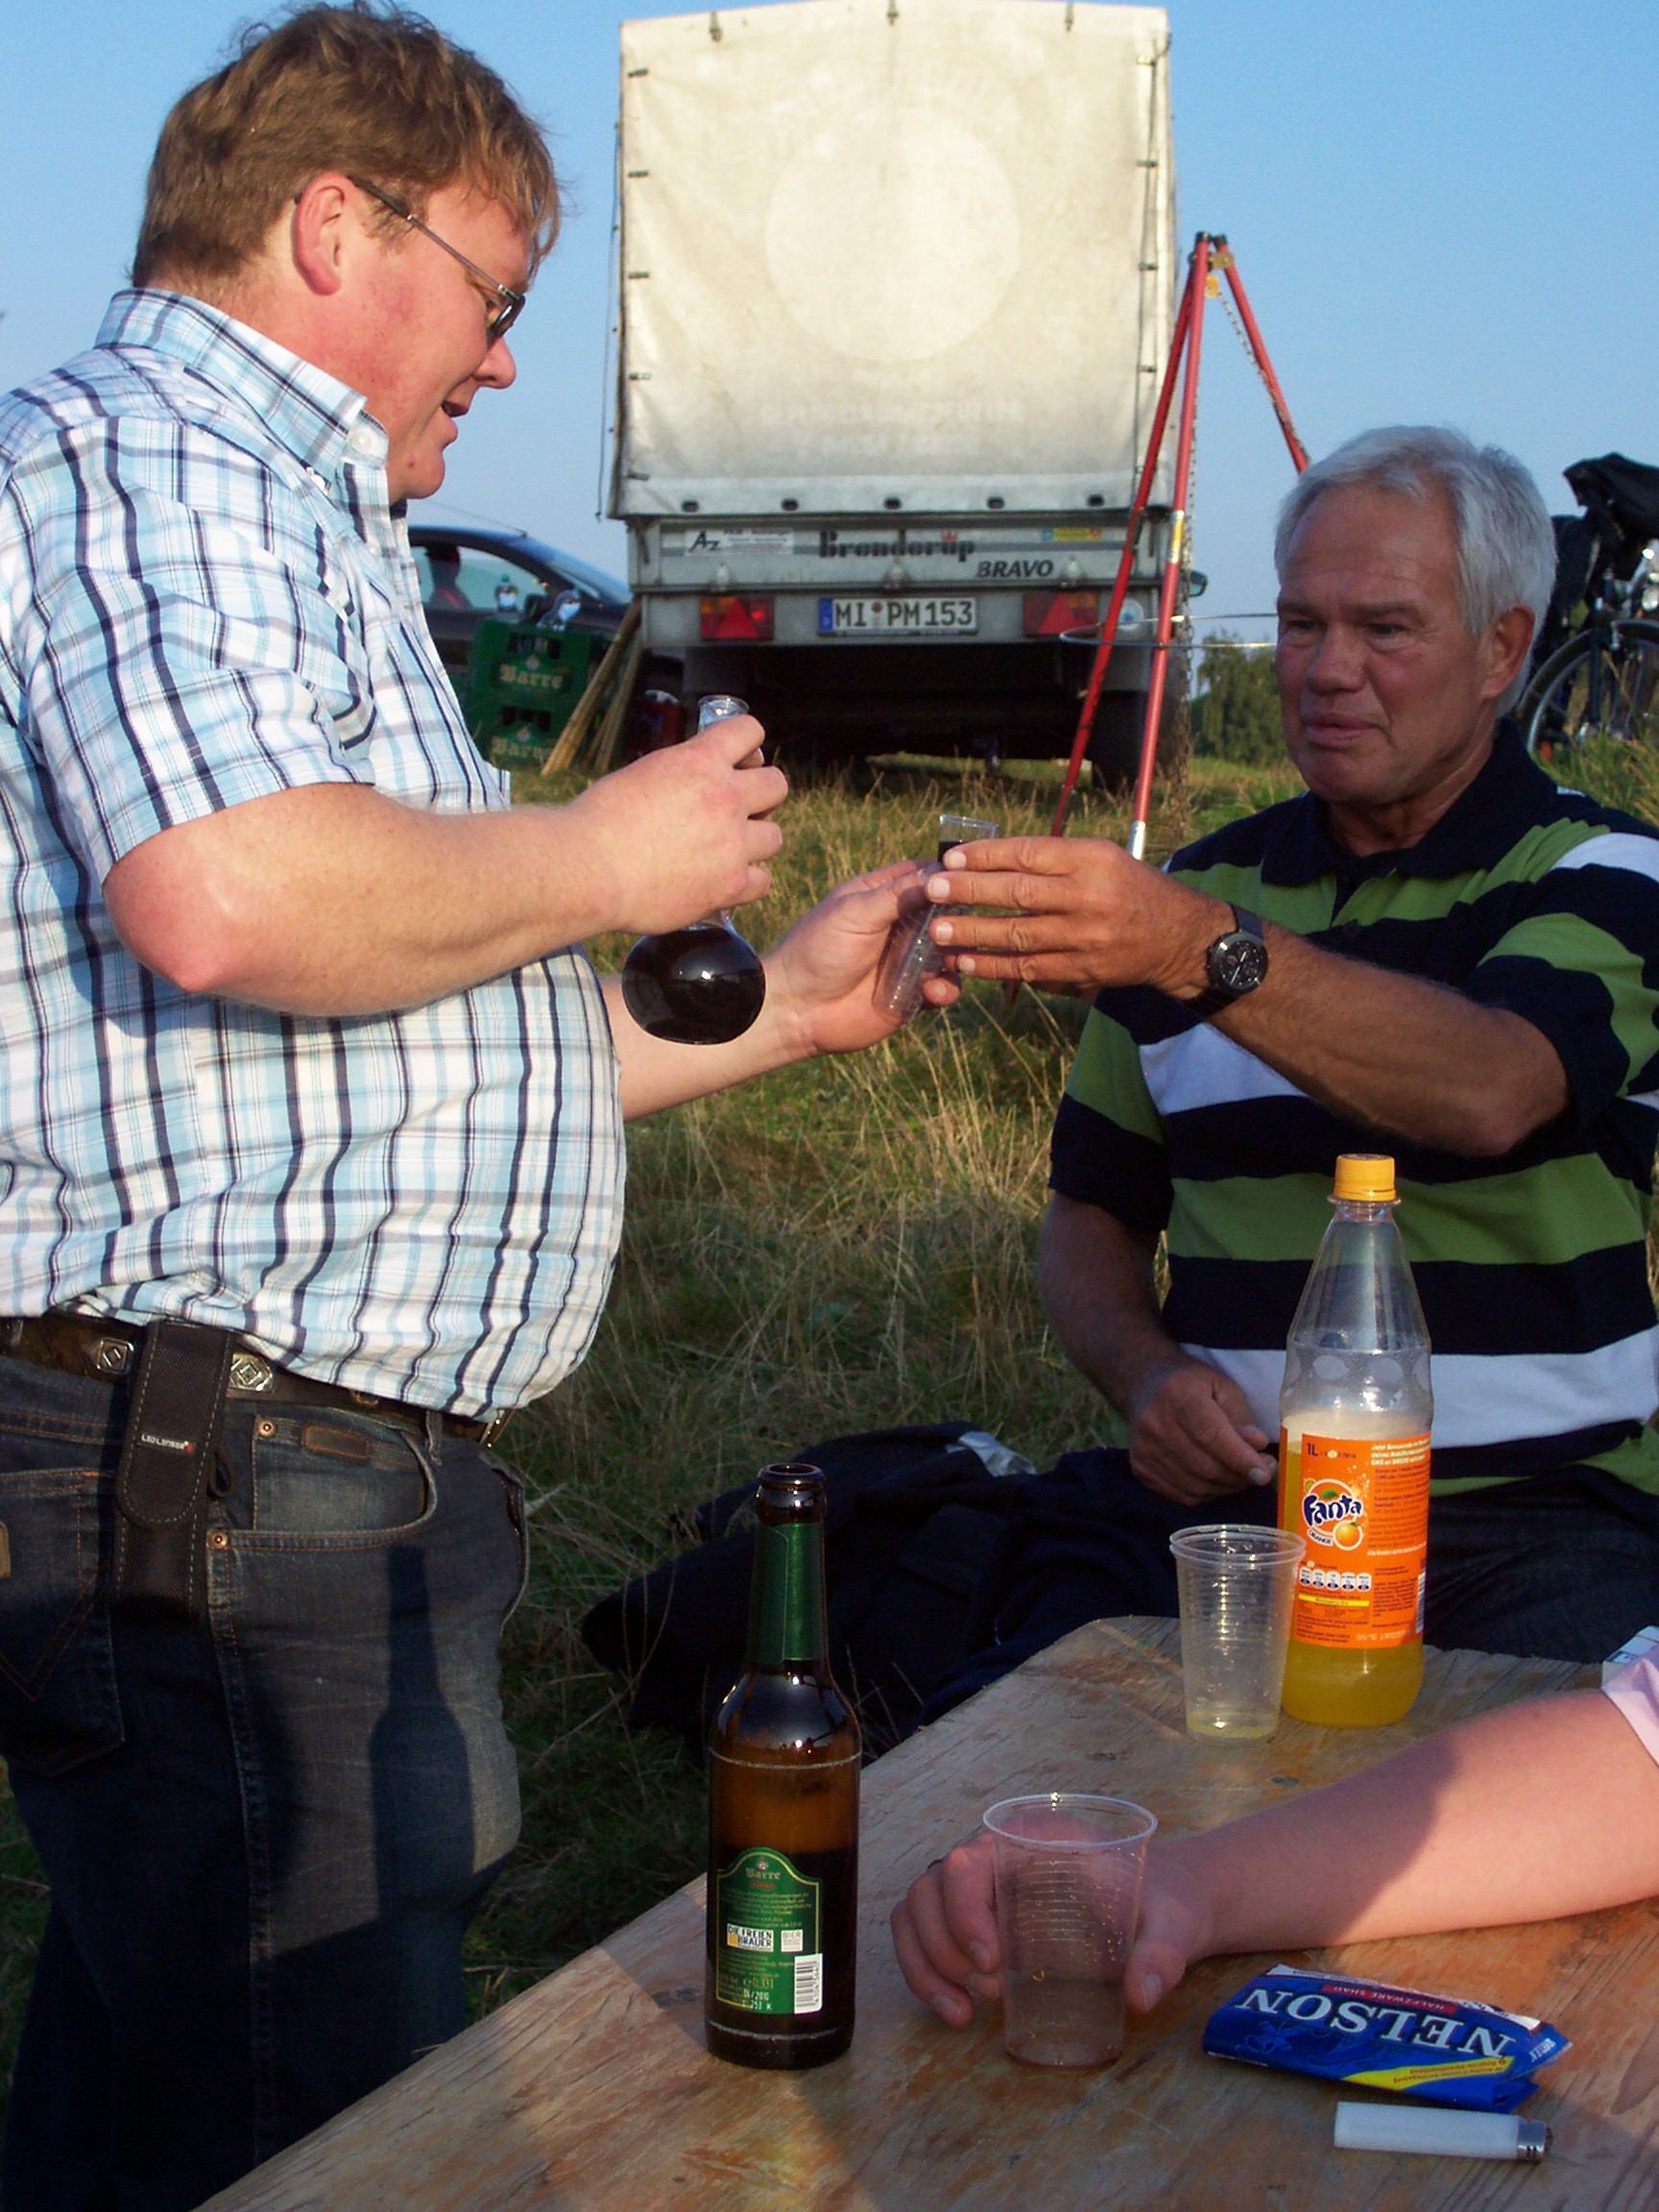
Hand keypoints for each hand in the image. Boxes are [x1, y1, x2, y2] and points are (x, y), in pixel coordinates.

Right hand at [566, 715, 788, 934]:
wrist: (588, 868)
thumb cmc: (599, 822)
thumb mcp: (643, 774)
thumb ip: (680, 774)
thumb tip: (693, 780)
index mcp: (700, 761)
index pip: (750, 730)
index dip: (747, 746)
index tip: (738, 762)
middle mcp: (725, 797)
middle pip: (777, 784)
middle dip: (761, 795)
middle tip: (739, 811)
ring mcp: (733, 843)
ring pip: (775, 836)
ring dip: (755, 841)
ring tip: (729, 851)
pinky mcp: (730, 885)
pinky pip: (763, 881)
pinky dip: (746, 882)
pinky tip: (724, 881)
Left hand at [766, 860, 959, 1057]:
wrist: (797, 1010)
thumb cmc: (817, 950)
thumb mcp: (856, 912)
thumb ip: (898, 894)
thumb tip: (943, 871)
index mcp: (883, 896)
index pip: (926, 875)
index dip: (950, 874)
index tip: (973, 875)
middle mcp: (900, 925)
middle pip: (947, 912)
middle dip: (961, 917)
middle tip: (963, 925)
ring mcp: (909, 960)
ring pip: (953, 950)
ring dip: (958, 953)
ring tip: (950, 960)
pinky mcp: (913, 994)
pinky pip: (946, 987)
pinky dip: (947, 988)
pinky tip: (931, 991)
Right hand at [891, 1832, 1210, 2026]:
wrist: (1162, 1904)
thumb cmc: (1160, 1902)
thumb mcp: (1172, 1922)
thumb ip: (1161, 1953)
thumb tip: (1141, 1995)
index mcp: (1034, 1841)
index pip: (969, 1860)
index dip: (963, 1908)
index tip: (991, 1962)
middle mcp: (994, 1856)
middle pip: (930, 1887)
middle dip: (945, 1947)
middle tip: (991, 1991)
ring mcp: (979, 1887)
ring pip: (916, 1910)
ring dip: (926, 1964)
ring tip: (965, 2011)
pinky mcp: (974, 1917)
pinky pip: (922, 1933)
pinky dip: (923, 1973)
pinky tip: (954, 2011)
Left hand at [924, 838, 1230, 994]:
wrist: (1176, 937)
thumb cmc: (1129, 887)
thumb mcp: (1101, 857)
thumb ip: (1052, 859)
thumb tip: (988, 861)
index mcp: (1092, 859)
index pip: (1029, 854)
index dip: (986, 856)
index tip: (950, 858)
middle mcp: (1089, 897)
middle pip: (1019, 894)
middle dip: (970, 892)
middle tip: (932, 890)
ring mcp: (1086, 938)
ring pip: (1020, 936)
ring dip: (974, 935)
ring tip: (938, 933)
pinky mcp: (1083, 971)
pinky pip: (1030, 969)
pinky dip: (995, 967)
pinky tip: (966, 963)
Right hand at [1128, 1358, 1275, 1502]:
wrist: (1143, 1386)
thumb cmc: (1189, 1383)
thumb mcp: (1221, 1386)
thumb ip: (1240, 1416)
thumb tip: (1258, 1447)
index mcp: (1178, 1396)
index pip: (1212, 1435)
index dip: (1240, 1457)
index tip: (1264, 1472)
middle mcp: (1155, 1425)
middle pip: (1205, 1466)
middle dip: (1240, 1476)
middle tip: (1262, 1472)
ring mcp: (1144, 1450)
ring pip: (1196, 1486)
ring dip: (1227, 1487)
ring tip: (1242, 1475)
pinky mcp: (1140, 1469)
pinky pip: (1183, 1495)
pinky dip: (1208, 1493)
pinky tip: (1219, 1480)